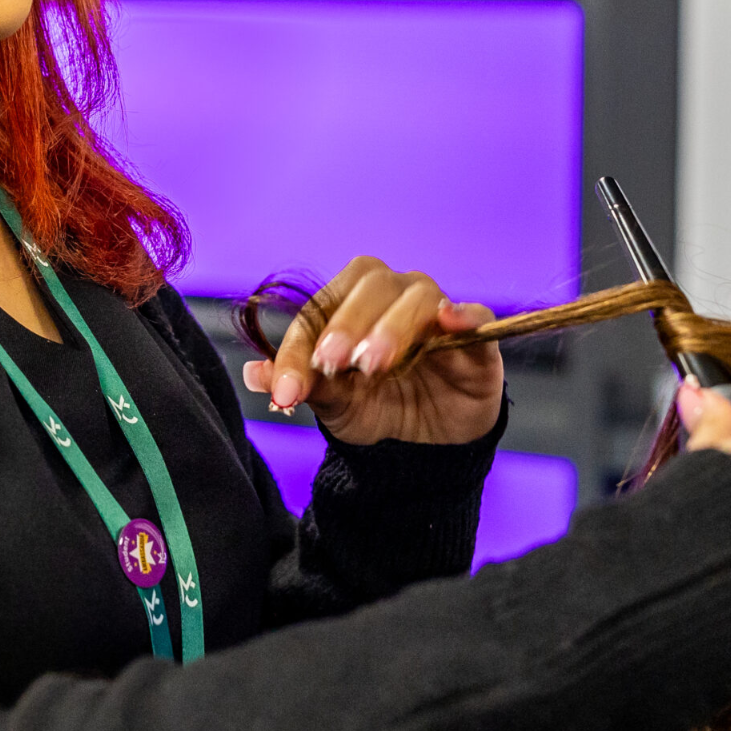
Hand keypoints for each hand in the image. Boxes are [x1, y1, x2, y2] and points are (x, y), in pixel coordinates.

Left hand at [242, 256, 503, 445]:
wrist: (428, 446)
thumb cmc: (378, 408)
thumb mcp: (336, 406)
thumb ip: (303, 385)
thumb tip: (253, 374)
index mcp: (351, 303)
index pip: (320, 309)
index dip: (298, 349)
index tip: (287, 391)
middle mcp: (395, 295)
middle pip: (370, 284)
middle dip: (347, 323)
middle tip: (333, 364)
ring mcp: (438, 312)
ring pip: (417, 297)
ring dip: (392, 326)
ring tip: (374, 364)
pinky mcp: (478, 337)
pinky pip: (474, 314)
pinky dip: (462, 314)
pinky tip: (448, 322)